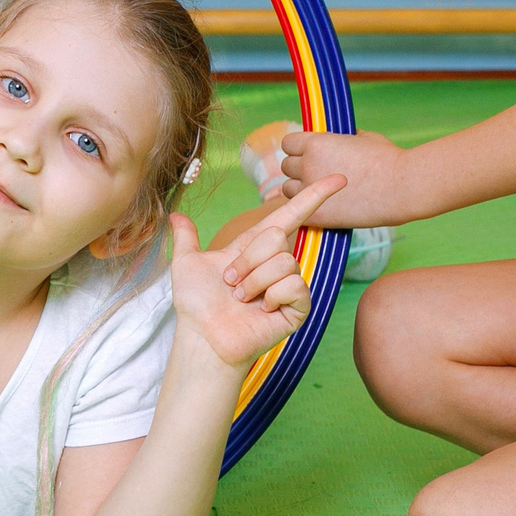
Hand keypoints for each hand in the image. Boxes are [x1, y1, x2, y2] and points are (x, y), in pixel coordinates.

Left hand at [168, 175, 345, 371]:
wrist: (202, 336)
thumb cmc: (196, 305)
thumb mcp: (186, 264)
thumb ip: (185, 238)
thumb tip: (175, 215)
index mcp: (255, 248)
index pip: (290, 215)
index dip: (314, 196)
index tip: (339, 179)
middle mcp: (276, 263)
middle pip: (276, 237)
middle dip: (247, 260)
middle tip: (231, 283)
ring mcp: (289, 285)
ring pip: (284, 262)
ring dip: (254, 281)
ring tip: (242, 300)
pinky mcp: (298, 307)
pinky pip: (293, 285)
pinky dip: (271, 296)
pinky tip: (261, 310)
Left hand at [279, 129, 412, 226]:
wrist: (402, 187)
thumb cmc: (387, 159)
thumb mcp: (363, 138)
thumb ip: (343, 138)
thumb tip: (340, 138)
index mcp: (316, 143)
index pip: (288, 144)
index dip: (298, 149)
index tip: (309, 155)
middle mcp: (308, 164)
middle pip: (287, 166)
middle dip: (300, 169)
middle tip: (318, 175)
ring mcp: (311, 190)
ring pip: (288, 189)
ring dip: (300, 190)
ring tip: (320, 192)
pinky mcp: (317, 214)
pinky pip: (300, 210)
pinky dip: (308, 208)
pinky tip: (323, 207)